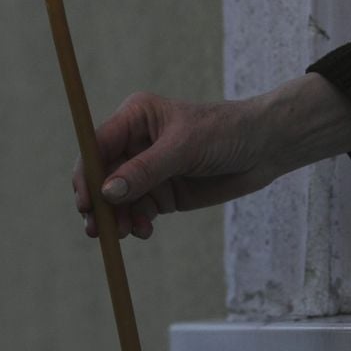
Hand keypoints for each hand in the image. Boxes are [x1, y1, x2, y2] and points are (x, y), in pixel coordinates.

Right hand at [72, 73, 350, 238]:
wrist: (265, 148)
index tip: (85, 200)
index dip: (87, 173)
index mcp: (135, 117)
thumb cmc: (225, 132)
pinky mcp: (162, 192)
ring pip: (116, 198)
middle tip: (97, 228)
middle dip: (98, 202)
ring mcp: (147, 169)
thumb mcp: (184, 148)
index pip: (97, 145)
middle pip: (102, 175)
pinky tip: (143, 231)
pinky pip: (137, 210)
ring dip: (116, 217)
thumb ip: (145, 170)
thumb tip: (107, 192)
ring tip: (125, 232)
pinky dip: (135, 223)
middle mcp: (135, 142)